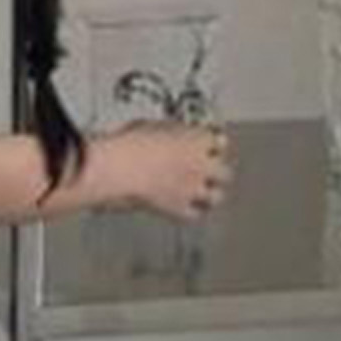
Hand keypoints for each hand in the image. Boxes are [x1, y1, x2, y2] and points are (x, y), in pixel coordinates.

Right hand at [100, 120, 232, 222]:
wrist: (115, 169)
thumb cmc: (126, 145)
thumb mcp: (148, 126)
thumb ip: (167, 132)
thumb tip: (165, 135)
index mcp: (196, 140)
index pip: (219, 141)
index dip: (213, 144)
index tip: (209, 145)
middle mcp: (201, 165)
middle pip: (225, 172)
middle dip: (217, 172)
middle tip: (208, 172)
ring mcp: (192, 189)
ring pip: (217, 197)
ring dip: (211, 195)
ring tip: (204, 195)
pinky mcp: (178, 208)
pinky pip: (195, 215)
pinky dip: (192, 213)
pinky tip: (186, 209)